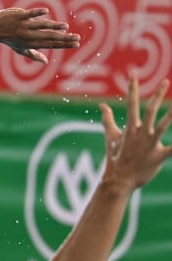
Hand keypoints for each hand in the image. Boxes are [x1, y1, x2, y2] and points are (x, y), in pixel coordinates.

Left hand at [0, 8, 80, 63]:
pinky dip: (36, 13)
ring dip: (53, 26)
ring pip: (41, 26)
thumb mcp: (21, 49)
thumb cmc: (10, 39)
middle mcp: (29, 36)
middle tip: (77, 38)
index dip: (64, 44)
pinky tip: (45, 12)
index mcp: (32, 43)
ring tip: (65, 27)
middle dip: (64, 38)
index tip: (76, 43)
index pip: (51, 44)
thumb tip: (45, 62)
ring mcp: (25, 26)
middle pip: (49, 37)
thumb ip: (34, 55)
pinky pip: (29, 15)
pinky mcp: (20, 16)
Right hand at [99, 73, 171, 190]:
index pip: (131, 103)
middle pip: (149, 110)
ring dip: (171, 115)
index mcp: (130, 128)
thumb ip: (108, 119)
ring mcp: (149, 144)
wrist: (118, 180)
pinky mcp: (158, 156)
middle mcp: (140, 133)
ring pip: (163, 126)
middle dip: (158, 96)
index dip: (132, 88)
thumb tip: (102, 105)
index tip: (133, 74)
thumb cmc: (115, 158)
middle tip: (166, 81)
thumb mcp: (111, 137)